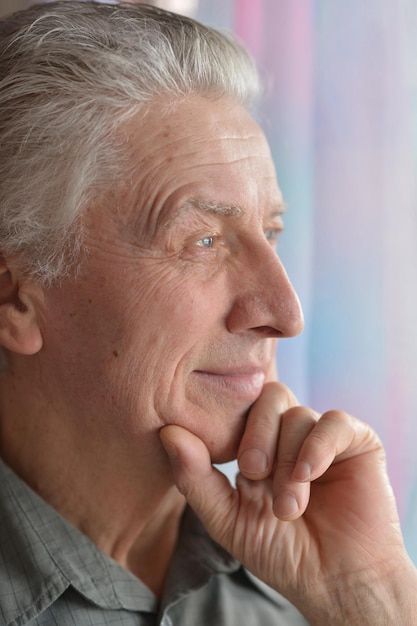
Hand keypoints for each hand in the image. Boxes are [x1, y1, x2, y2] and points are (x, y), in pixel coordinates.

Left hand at [160, 382, 416, 623]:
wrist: (336, 582)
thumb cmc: (281, 553)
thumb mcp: (227, 518)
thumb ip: (195, 476)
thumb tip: (166, 430)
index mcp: (260, 444)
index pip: (240, 406)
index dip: (231, 427)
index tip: (230, 464)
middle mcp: (291, 434)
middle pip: (270, 396)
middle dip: (257, 435)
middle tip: (254, 473)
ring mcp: (322, 435)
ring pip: (298, 414)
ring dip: (288, 462)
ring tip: (289, 507)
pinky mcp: (356, 442)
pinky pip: (334, 421)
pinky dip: (317, 446)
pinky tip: (310, 476)